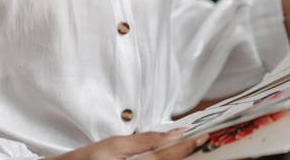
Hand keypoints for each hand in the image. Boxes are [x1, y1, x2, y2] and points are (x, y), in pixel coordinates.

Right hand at [45, 130, 208, 159]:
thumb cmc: (87, 159)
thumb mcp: (115, 145)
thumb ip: (146, 140)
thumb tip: (174, 132)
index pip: (169, 157)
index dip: (187, 146)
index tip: (202, 136)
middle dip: (185, 154)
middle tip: (198, 140)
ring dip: (176, 158)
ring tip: (185, 146)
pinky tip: (169, 154)